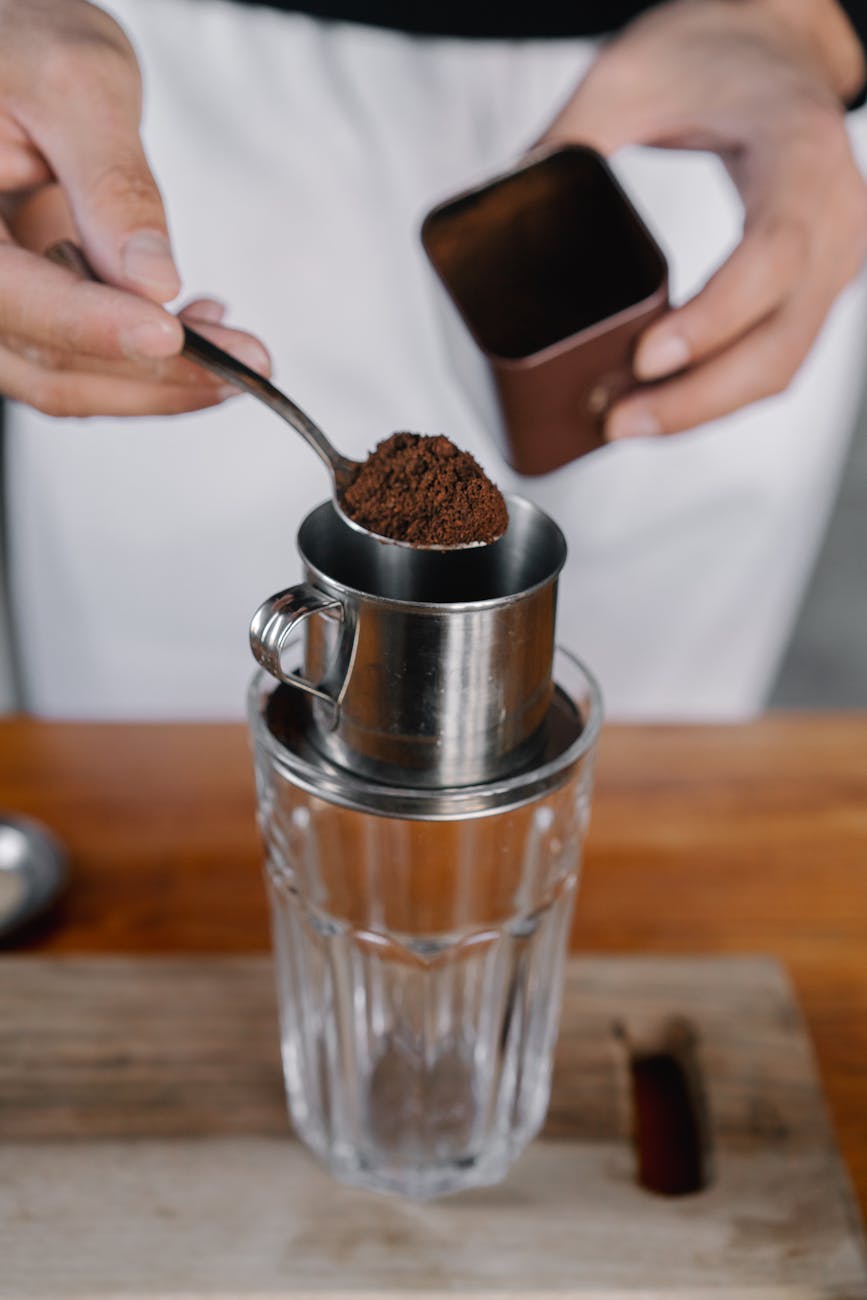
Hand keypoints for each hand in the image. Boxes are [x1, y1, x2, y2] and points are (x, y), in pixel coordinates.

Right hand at [0, 0, 269, 417]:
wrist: (11, 57)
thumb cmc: (23, 46)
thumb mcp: (76, 85)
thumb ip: (114, 186)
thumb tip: (152, 283)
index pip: (10, 295)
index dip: (93, 324)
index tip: (170, 335)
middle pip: (42, 355)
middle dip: (151, 370)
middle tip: (246, 361)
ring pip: (61, 377)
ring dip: (156, 382)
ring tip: (234, 348)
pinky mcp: (24, 314)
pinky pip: (74, 362)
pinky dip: (142, 364)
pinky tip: (198, 331)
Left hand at [541, 0, 866, 439]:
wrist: (778, 45)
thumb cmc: (717, 53)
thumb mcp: (633, 74)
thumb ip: (570, 135)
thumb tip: (496, 204)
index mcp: (798, 156)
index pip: (771, 256)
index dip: (711, 320)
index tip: (644, 357)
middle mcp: (835, 218)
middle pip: (780, 342)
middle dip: (695, 399)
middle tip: (618, 421)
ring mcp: (834, 260)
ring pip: (782, 366)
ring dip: (703, 410)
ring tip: (625, 423)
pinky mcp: (815, 287)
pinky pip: (776, 359)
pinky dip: (718, 394)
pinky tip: (661, 406)